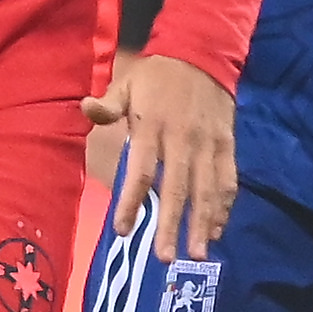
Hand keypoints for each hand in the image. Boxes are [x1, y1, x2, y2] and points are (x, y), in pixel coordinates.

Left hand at [85, 51, 238, 261]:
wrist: (203, 53)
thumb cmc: (158, 75)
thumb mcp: (127, 83)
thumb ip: (108, 104)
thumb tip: (85, 109)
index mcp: (152, 126)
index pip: (142, 171)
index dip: (132, 202)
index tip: (122, 230)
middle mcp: (182, 139)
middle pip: (176, 188)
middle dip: (171, 225)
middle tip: (165, 258)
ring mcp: (208, 144)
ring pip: (206, 190)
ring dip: (202, 224)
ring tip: (198, 254)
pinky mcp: (227, 145)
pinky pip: (227, 180)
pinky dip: (223, 206)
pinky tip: (217, 230)